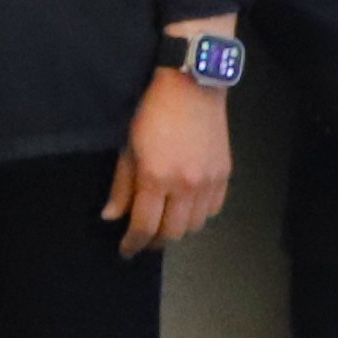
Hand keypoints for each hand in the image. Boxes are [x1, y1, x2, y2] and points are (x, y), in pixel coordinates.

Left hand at [102, 70, 235, 256]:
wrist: (192, 86)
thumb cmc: (153, 112)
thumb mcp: (128, 147)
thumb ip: (121, 186)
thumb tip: (112, 217)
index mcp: (156, 177)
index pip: (144, 226)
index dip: (133, 243)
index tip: (125, 250)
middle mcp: (185, 185)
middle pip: (172, 232)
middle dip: (154, 241)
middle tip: (143, 239)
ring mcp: (208, 181)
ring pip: (194, 226)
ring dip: (177, 230)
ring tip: (164, 224)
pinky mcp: (224, 175)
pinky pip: (213, 210)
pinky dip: (198, 216)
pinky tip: (186, 208)